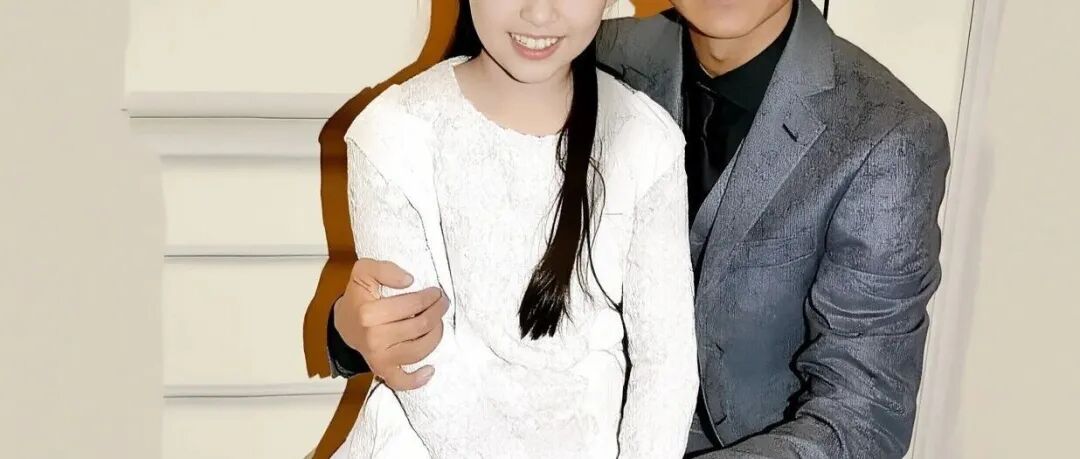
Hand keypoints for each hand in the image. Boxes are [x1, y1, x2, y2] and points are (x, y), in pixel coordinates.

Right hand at [333, 258, 448, 389]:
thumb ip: (384, 269)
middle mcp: (374, 338)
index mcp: (368, 313)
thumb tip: (408, 280)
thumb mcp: (363, 271)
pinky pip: (402, 382)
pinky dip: (418, 379)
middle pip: (420, 326)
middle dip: (438, 312)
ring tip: (438, 323)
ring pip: (420, 350)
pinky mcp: (382, 370)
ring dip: (436, 335)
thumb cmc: (358, 297)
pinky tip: (430, 369)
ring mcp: (379, 357)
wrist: (345, 324)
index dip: (430, 296)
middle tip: (442, 303)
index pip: (413, 304)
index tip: (435, 292)